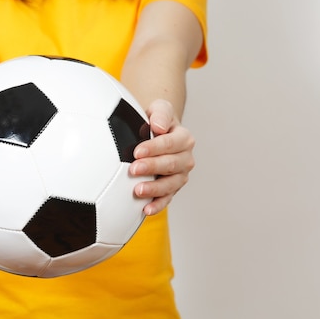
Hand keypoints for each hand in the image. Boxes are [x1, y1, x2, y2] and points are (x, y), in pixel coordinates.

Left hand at [129, 99, 195, 215]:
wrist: (156, 133)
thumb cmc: (156, 121)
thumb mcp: (159, 109)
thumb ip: (160, 113)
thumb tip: (158, 127)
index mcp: (184, 139)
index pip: (171, 143)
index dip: (154, 148)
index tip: (137, 151)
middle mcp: (185, 159)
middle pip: (171, 165)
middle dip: (152, 168)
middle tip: (133, 169)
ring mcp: (180, 176)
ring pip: (170, 184)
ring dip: (154, 189)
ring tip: (138, 191)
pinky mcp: (171, 189)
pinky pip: (167, 199)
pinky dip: (158, 205)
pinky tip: (146, 210)